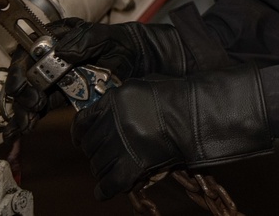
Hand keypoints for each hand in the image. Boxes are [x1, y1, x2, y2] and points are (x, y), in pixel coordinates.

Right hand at [1, 17, 187, 140]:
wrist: (142, 61)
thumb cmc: (124, 42)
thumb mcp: (107, 37)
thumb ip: (84, 41)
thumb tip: (60, 52)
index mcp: (59, 36)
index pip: (30, 51)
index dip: (23, 69)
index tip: (26, 86)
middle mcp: (53, 56)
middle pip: (26, 74)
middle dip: (22, 93)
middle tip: (30, 108)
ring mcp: (58, 75)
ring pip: (31, 91)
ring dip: (24, 109)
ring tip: (25, 125)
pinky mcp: (64, 93)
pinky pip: (43, 104)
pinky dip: (32, 116)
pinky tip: (24, 128)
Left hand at [71, 63, 272, 199]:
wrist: (198, 115)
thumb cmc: (178, 97)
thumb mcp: (145, 86)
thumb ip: (123, 99)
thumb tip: (107, 111)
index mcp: (116, 99)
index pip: (84, 120)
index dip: (80, 132)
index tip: (80, 139)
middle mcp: (115, 121)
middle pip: (91, 145)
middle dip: (94, 153)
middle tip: (102, 157)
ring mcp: (123, 144)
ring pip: (98, 165)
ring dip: (102, 170)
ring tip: (109, 172)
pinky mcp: (134, 166)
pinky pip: (110, 183)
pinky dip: (105, 189)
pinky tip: (104, 191)